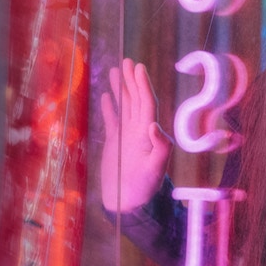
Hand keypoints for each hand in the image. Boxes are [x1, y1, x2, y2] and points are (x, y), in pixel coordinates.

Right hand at [99, 58, 170, 211]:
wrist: (130, 204)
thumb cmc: (144, 188)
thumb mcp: (155, 169)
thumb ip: (159, 148)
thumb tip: (154, 125)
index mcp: (148, 133)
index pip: (146, 103)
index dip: (142, 85)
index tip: (138, 68)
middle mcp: (139, 131)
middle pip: (136, 100)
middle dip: (132, 81)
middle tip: (128, 61)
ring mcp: (127, 136)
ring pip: (124, 106)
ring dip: (121, 89)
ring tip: (116, 71)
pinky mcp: (116, 143)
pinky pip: (112, 121)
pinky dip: (110, 108)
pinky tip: (106, 96)